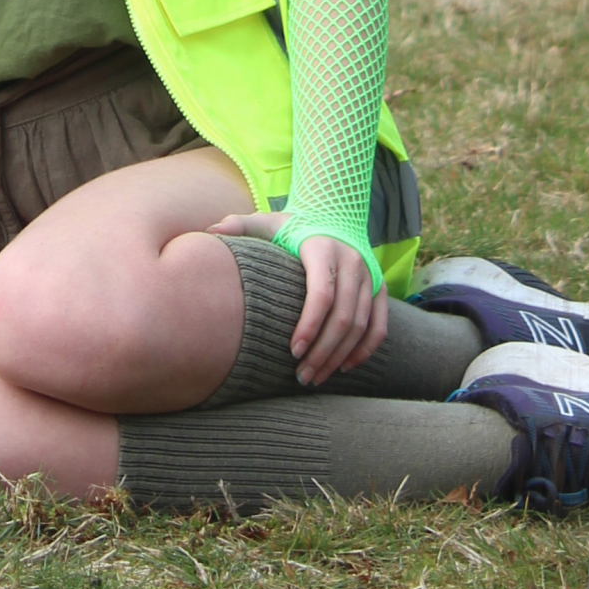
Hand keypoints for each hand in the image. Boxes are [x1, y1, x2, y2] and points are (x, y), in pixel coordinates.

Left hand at [211, 211, 386, 383]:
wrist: (334, 211)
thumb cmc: (292, 225)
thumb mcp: (267, 221)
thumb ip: (239, 225)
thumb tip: (208, 232)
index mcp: (324, 247)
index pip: (323, 293)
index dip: (310, 325)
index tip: (293, 351)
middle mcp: (352, 260)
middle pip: (344, 316)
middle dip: (323, 351)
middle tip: (301, 376)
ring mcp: (370, 274)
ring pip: (362, 325)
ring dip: (340, 356)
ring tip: (315, 377)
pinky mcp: (379, 286)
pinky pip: (379, 324)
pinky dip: (365, 349)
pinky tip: (345, 367)